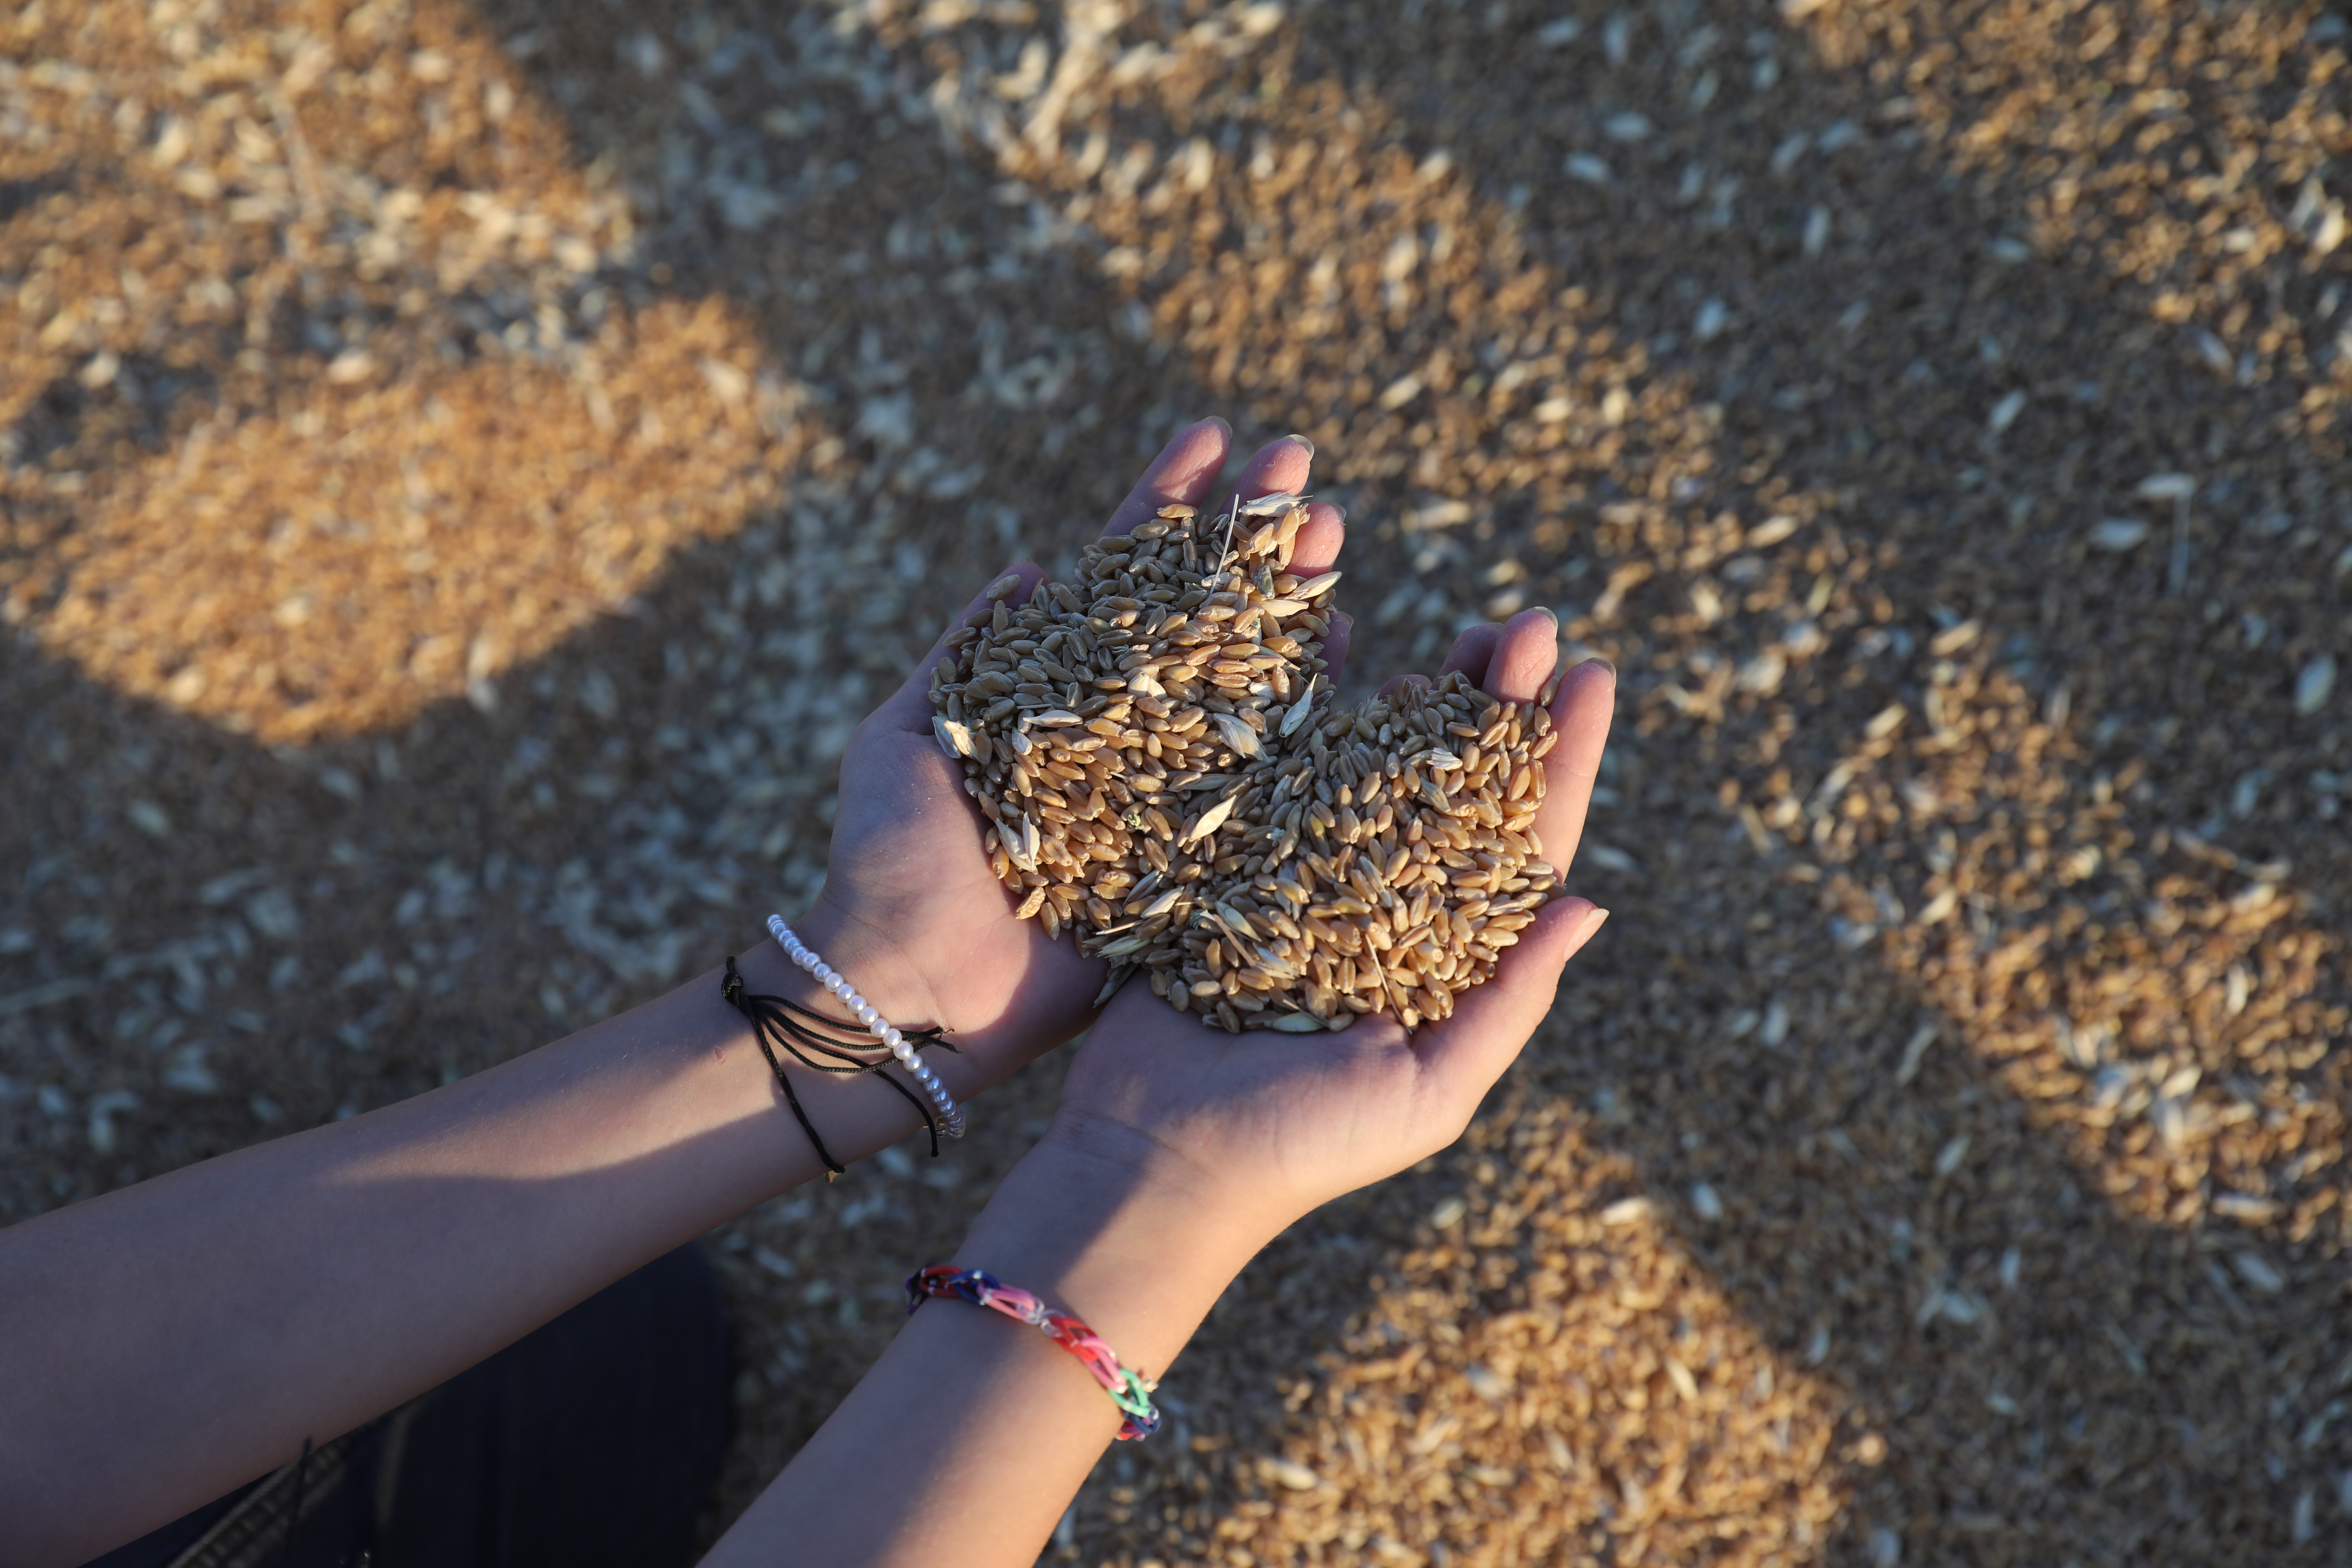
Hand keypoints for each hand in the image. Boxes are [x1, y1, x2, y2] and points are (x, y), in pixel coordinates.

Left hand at [777, 420, 1348, 1101]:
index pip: (1121, 580)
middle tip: (1299, 462)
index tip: (1210, 435)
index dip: (1165, 507)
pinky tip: (1353, 645)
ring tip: (1335, 523)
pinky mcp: (1202, 858)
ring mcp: (1171, 791)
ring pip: (1246, 677)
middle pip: (1202, 613)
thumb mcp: (902, 737)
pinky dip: (1314, 712)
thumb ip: (963, 654)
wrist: (911, 982)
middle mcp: (1126, 733)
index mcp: (1057, 696)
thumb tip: (1028, 571)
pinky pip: (1272, 779)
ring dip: (1293, 598)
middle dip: (1251, 536)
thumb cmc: (886, 860)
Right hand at [1036, 610, 1616, 1246]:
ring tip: (1466, 628)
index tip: (1595, 674)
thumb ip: (1508, 1003)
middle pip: (1463, 785)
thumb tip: (1590, 904)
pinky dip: (1322, 714)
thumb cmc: (1303, 1148)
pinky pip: (1288, 773)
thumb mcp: (1430, 1093)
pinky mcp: (1235, 864)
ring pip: (1385, 762)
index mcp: (1449, 957)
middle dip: (1502, 703)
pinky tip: (1356, 657)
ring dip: (1428, 694)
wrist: (1159, 1160)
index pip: (1526, 841)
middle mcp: (1391, 907)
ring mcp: (1312, 879)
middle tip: (1532, 624)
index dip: (1563, 758)